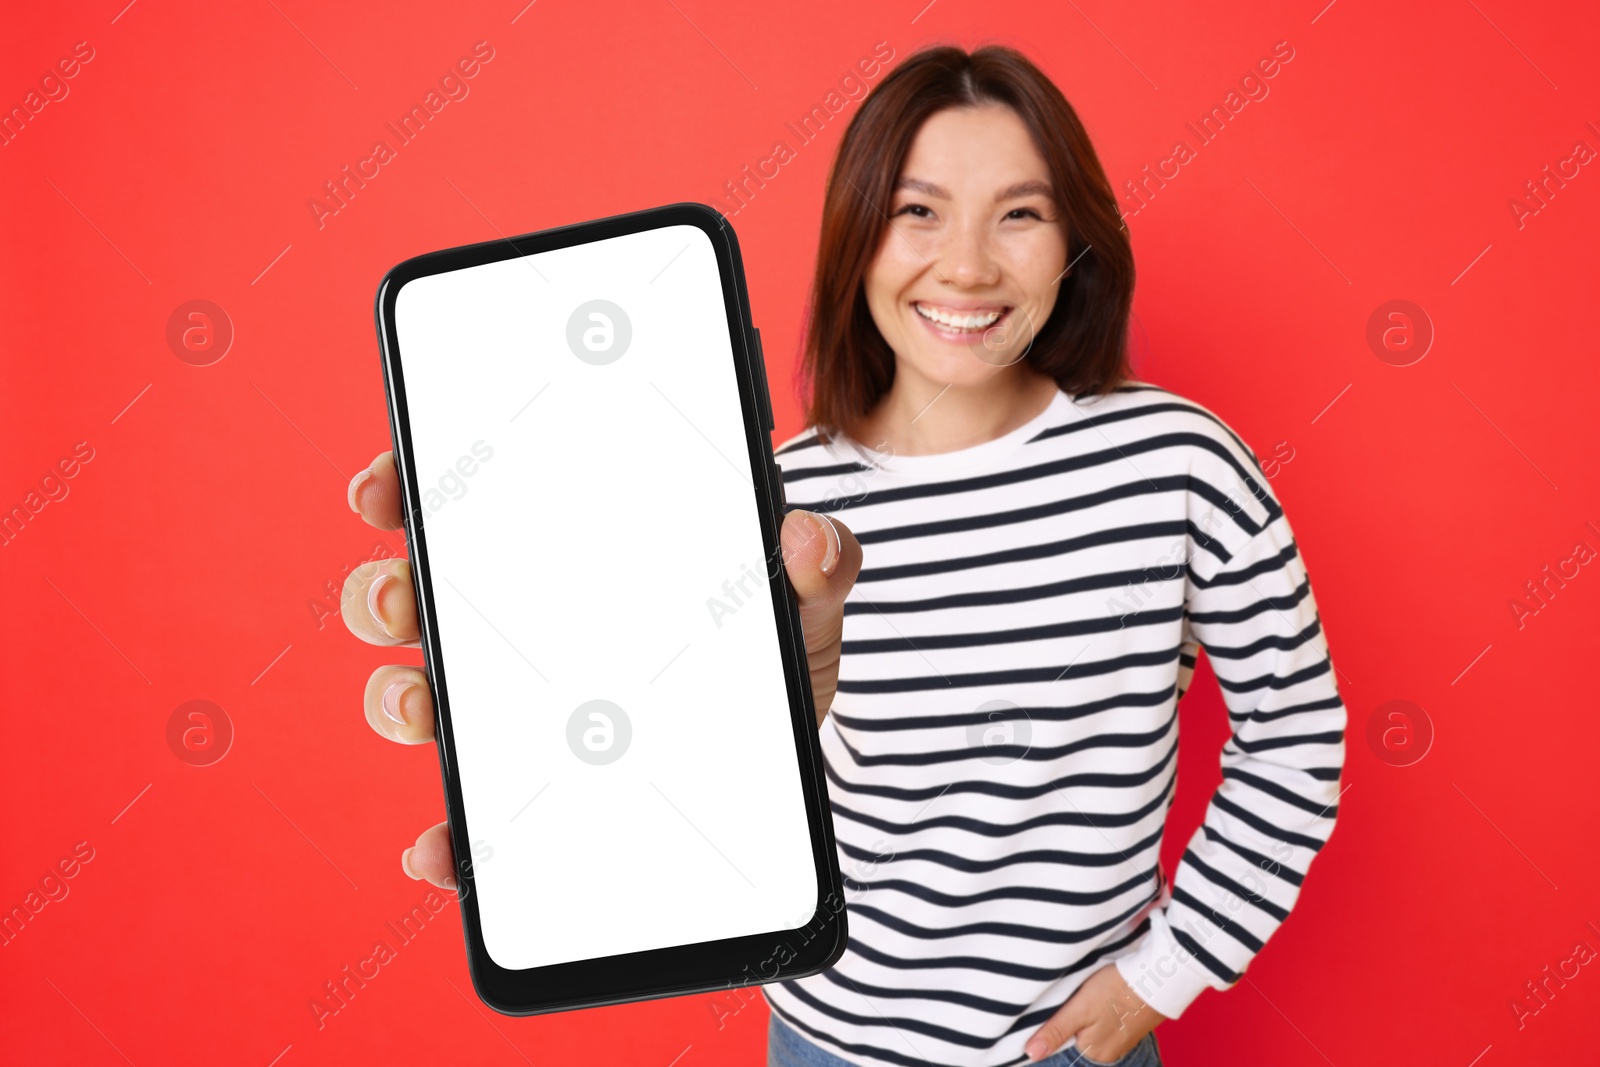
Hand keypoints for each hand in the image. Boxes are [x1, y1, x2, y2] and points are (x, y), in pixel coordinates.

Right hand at [341, 450, 861, 889]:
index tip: (383, 490)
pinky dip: (443, 838)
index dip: (405, 489)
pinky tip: (445, 846)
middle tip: (399, 600)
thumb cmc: (770, 659)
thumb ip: (817, 565)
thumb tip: (808, 538)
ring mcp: (513, 719)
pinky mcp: (527, 803)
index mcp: (564, 561)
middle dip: (382, 594)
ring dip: (396, 701)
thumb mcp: (800, 606)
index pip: (465, 508)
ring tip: (422, 709)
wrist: (782, 768)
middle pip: (414, 600)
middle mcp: (519, 632)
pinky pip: (465, 820)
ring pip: (417, 699)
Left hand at [1023, 963, 1164, 1063]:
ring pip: (1092, 1026)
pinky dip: (1102, 1008)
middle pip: (1077, 1035)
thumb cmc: (1118, 990)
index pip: (1061, 1041)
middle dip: (1071, 1017)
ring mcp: (1122, 1039)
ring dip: (1087, 1011)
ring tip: (1090, 993)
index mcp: (1094, 1052)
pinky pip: (1108, 1019)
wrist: (1160, 975)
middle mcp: (1109, 1052)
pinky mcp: (1131, 1024)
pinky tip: (1105, 995)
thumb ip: (1056, 1031)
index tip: (1056, 1004)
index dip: (1054, 1023)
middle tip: (1074, 994)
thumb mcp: (1080, 1008)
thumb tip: (1031, 1053)